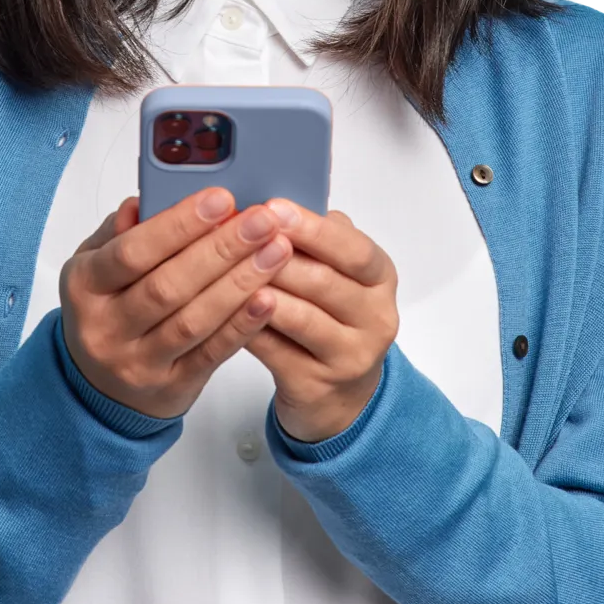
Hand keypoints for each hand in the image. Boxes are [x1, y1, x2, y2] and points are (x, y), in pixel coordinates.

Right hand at [59, 189, 293, 420]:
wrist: (99, 386)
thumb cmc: (106, 309)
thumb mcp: (96, 265)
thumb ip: (119, 232)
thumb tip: (144, 201)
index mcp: (85, 285)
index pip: (132, 251)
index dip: (179, 224)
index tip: (220, 199)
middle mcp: (106, 327)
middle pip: (168, 286)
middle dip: (221, 249)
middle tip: (262, 220)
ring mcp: (138, 362)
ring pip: (194, 320)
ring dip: (240, 282)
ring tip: (276, 250)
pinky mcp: (171, 386)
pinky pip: (211, 354)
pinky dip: (242, 325)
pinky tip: (268, 298)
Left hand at [242, 202, 399, 442]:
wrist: (341, 397)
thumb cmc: (332, 320)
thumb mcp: (339, 277)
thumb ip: (319, 242)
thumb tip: (277, 206)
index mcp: (380, 280)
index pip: (354, 250)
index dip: (313, 229)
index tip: (274, 209)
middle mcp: (375, 318)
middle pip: (325, 282)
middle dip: (277, 256)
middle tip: (239, 235)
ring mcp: (349, 356)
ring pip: (300, 318)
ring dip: (261, 290)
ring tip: (227, 270)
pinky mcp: (317, 385)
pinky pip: (275, 352)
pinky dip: (247, 328)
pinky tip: (223, 311)